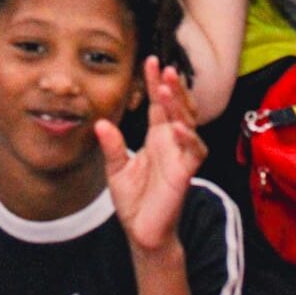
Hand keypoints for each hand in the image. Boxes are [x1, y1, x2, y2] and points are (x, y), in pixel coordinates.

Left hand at [94, 57, 205, 252]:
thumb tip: (100, 123)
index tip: (150, 61)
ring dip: (180, 106)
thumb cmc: (133, 201)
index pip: (158, 105)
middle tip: (164, 68)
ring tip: (168, 88)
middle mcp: (171, 143)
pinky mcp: (185, 173)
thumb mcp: (116, 169)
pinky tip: (178, 127)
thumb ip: (111, 146)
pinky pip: (194, 152)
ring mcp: (180, 156)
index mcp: (156, 138)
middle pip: (177, 108)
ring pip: (188, 123)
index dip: (155, 83)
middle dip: (173, 87)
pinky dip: (189, 138)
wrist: (142, 232)